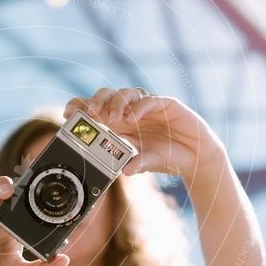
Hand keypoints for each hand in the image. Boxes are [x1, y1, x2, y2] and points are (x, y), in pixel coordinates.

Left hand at [64, 88, 224, 178]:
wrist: (197, 158)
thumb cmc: (168, 158)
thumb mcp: (148, 163)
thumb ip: (136, 163)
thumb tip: (125, 171)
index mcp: (121, 125)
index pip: (96, 109)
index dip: (81, 107)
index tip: (68, 114)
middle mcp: (131, 112)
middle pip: (106, 96)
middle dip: (95, 101)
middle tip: (90, 113)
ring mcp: (147, 107)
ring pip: (125, 93)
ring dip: (116, 104)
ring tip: (113, 120)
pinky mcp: (166, 104)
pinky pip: (148, 100)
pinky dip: (138, 107)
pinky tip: (133, 118)